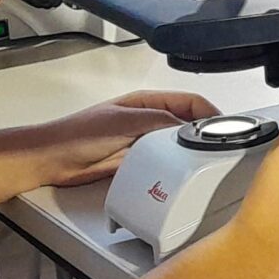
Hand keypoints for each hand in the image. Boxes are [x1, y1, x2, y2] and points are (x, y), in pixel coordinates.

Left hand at [35, 90, 220, 187]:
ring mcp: (144, 142)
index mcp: (147, 102)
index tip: (224, 128)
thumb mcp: (125, 121)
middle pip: (187, 125)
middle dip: (204, 135)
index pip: (190, 103)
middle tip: (219, 149)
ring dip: (190, 154)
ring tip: (203, 163)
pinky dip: (174, 169)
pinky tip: (180, 175)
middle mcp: (148, 120)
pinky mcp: (138, 163)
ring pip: (177, 147)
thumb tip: (188, 127)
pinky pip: (164, 165)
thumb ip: (159, 121)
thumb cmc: (78, 133)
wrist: (54, 160)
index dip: (210, 113)